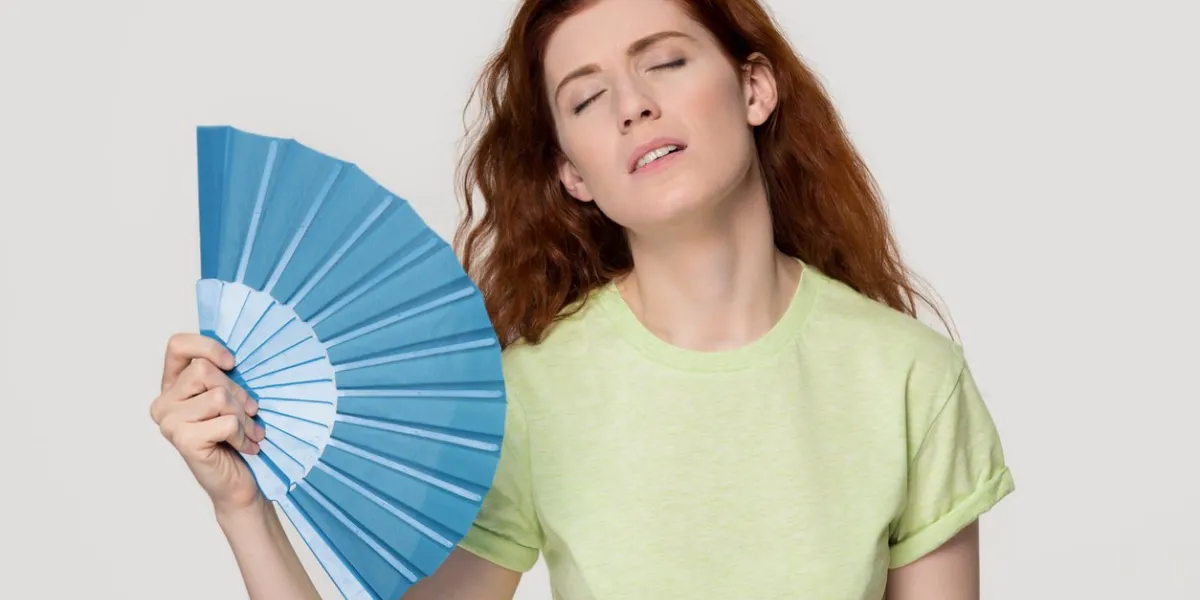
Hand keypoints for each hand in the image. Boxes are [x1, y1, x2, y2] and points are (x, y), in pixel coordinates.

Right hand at [150, 332, 267, 514]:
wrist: (237, 482)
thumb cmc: (235, 437)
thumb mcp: (230, 398)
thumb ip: (224, 375)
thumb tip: (235, 357)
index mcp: (173, 385)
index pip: (177, 345)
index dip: (207, 347)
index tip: (231, 364)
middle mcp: (164, 402)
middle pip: (205, 371)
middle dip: (238, 392)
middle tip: (250, 413)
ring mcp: (169, 422)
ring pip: (218, 396)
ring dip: (244, 416)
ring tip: (248, 431)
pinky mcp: (183, 440)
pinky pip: (226, 422)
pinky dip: (243, 434)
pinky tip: (244, 446)